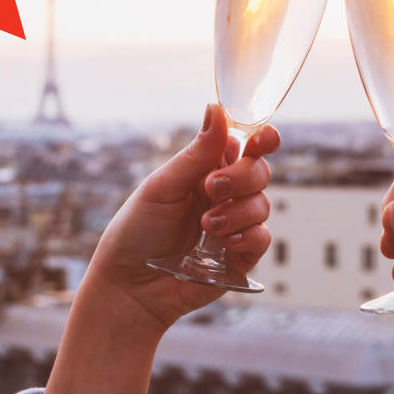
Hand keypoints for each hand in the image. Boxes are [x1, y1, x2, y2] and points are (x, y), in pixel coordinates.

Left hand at [84, 104, 279, 334]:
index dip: (261, 138)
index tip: (265, 138)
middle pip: (258, 171)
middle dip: (241, 177)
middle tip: (211, 188)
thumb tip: (217, 108)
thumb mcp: (163, 186)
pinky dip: (248, 236)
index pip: (243, 146)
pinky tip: (223, 243)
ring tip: (206, 225)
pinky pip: (263, 238)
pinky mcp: (240, 257)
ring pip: (262, 204)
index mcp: (205, 171)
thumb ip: (197, 153)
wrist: (129, 285)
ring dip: (237, 212)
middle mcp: (224, 195)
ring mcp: (234, 226)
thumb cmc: (136, 231)